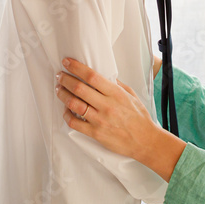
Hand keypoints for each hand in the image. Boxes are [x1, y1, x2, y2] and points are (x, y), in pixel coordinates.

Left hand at [55, 57, 185, 180]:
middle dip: (65, 80)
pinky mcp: (95, 133)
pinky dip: (66, 115)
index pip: (92, 76)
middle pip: (79, 89)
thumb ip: (116, 84)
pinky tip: (66, 110)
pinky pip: (75, 123)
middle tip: (59, 75)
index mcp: (115, 93)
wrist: (145, 141)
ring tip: (59, 90)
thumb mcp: (131, 95)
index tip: (67, 62)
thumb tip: (103, 74)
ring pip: (74, 104)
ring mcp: (100, 120)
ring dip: (63, 95)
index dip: (76, 68)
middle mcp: (106, 105)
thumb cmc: (139, 118)